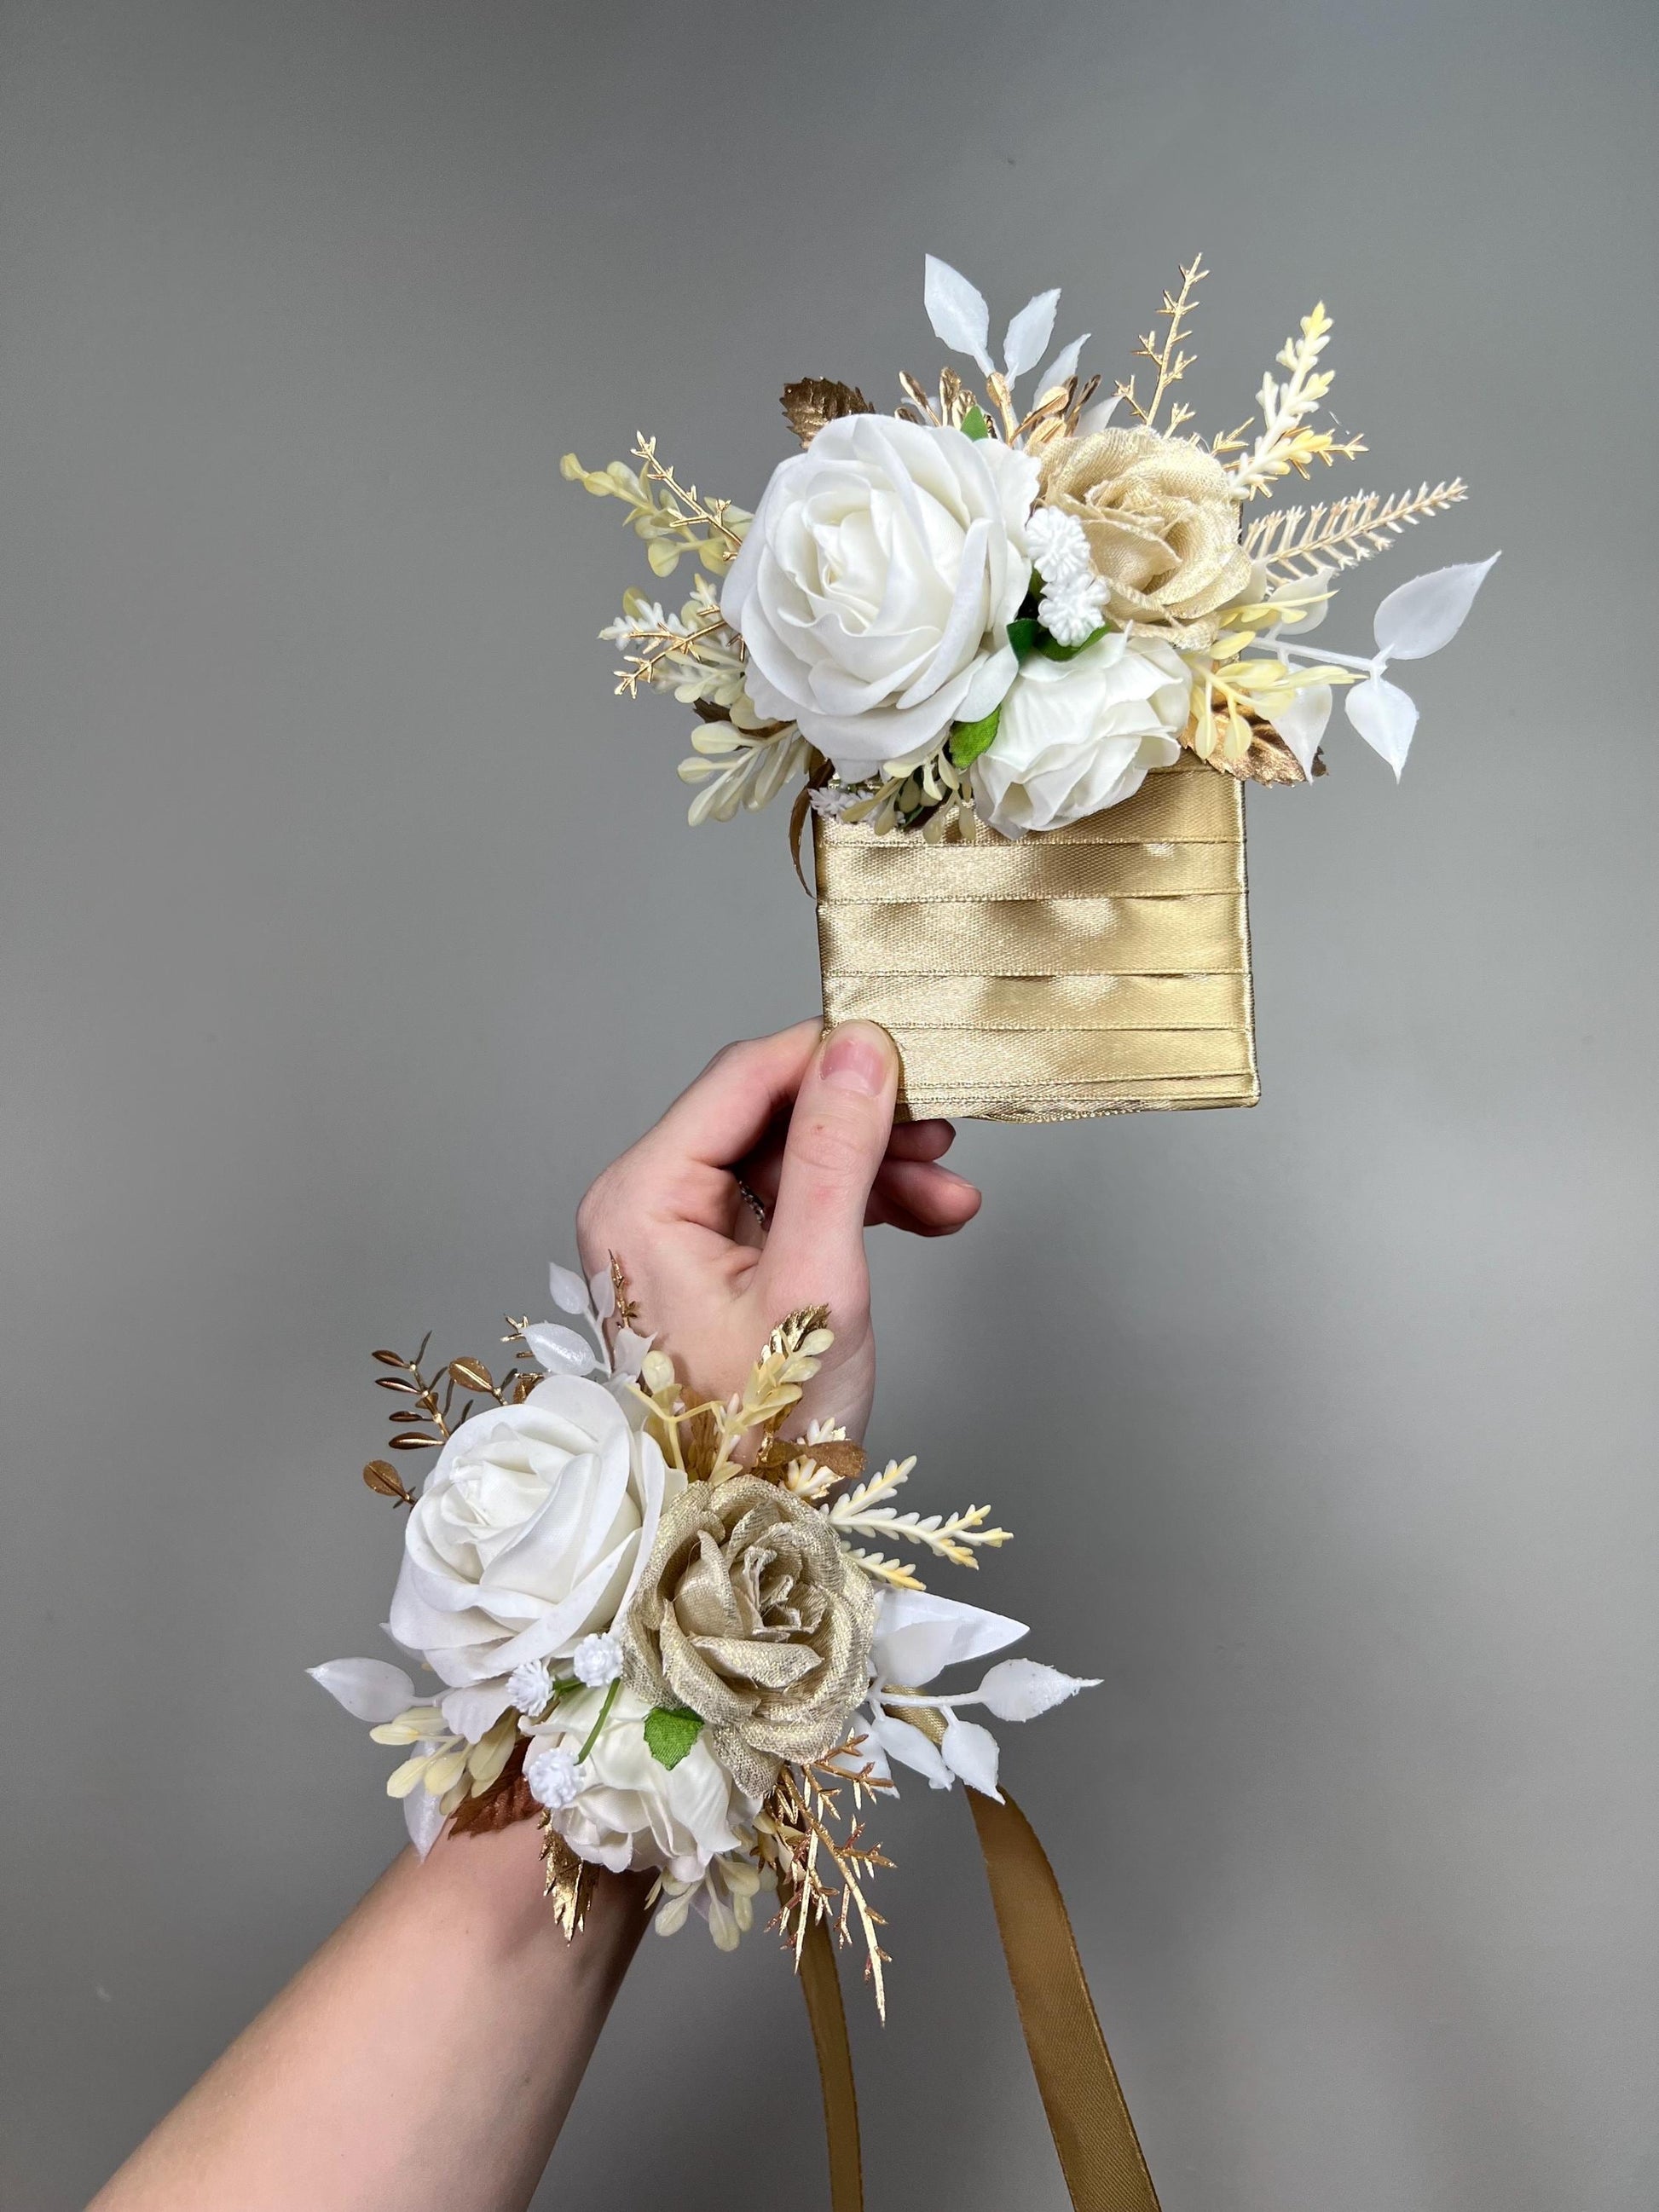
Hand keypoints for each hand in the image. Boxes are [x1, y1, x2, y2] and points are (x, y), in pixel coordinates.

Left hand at [575, 1020, 980, 1437]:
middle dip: (864, 1122)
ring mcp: (680, 1234)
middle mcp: (647, 1202)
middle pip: (770, 1115)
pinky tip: (926, 1218)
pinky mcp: (717, 1263)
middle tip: (945, 1128)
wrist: (739, 1532)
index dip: (832, 1057)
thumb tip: (860, 1046)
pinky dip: (857, 1207)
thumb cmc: (757, 1434)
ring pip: (790, 1159)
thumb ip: (835, 1154)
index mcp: (641, 1195)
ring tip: (950, 1195)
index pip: (743, 1078)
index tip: (914, 1058)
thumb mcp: (813, 1282)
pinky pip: (791, 1205)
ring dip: (874, 1168)